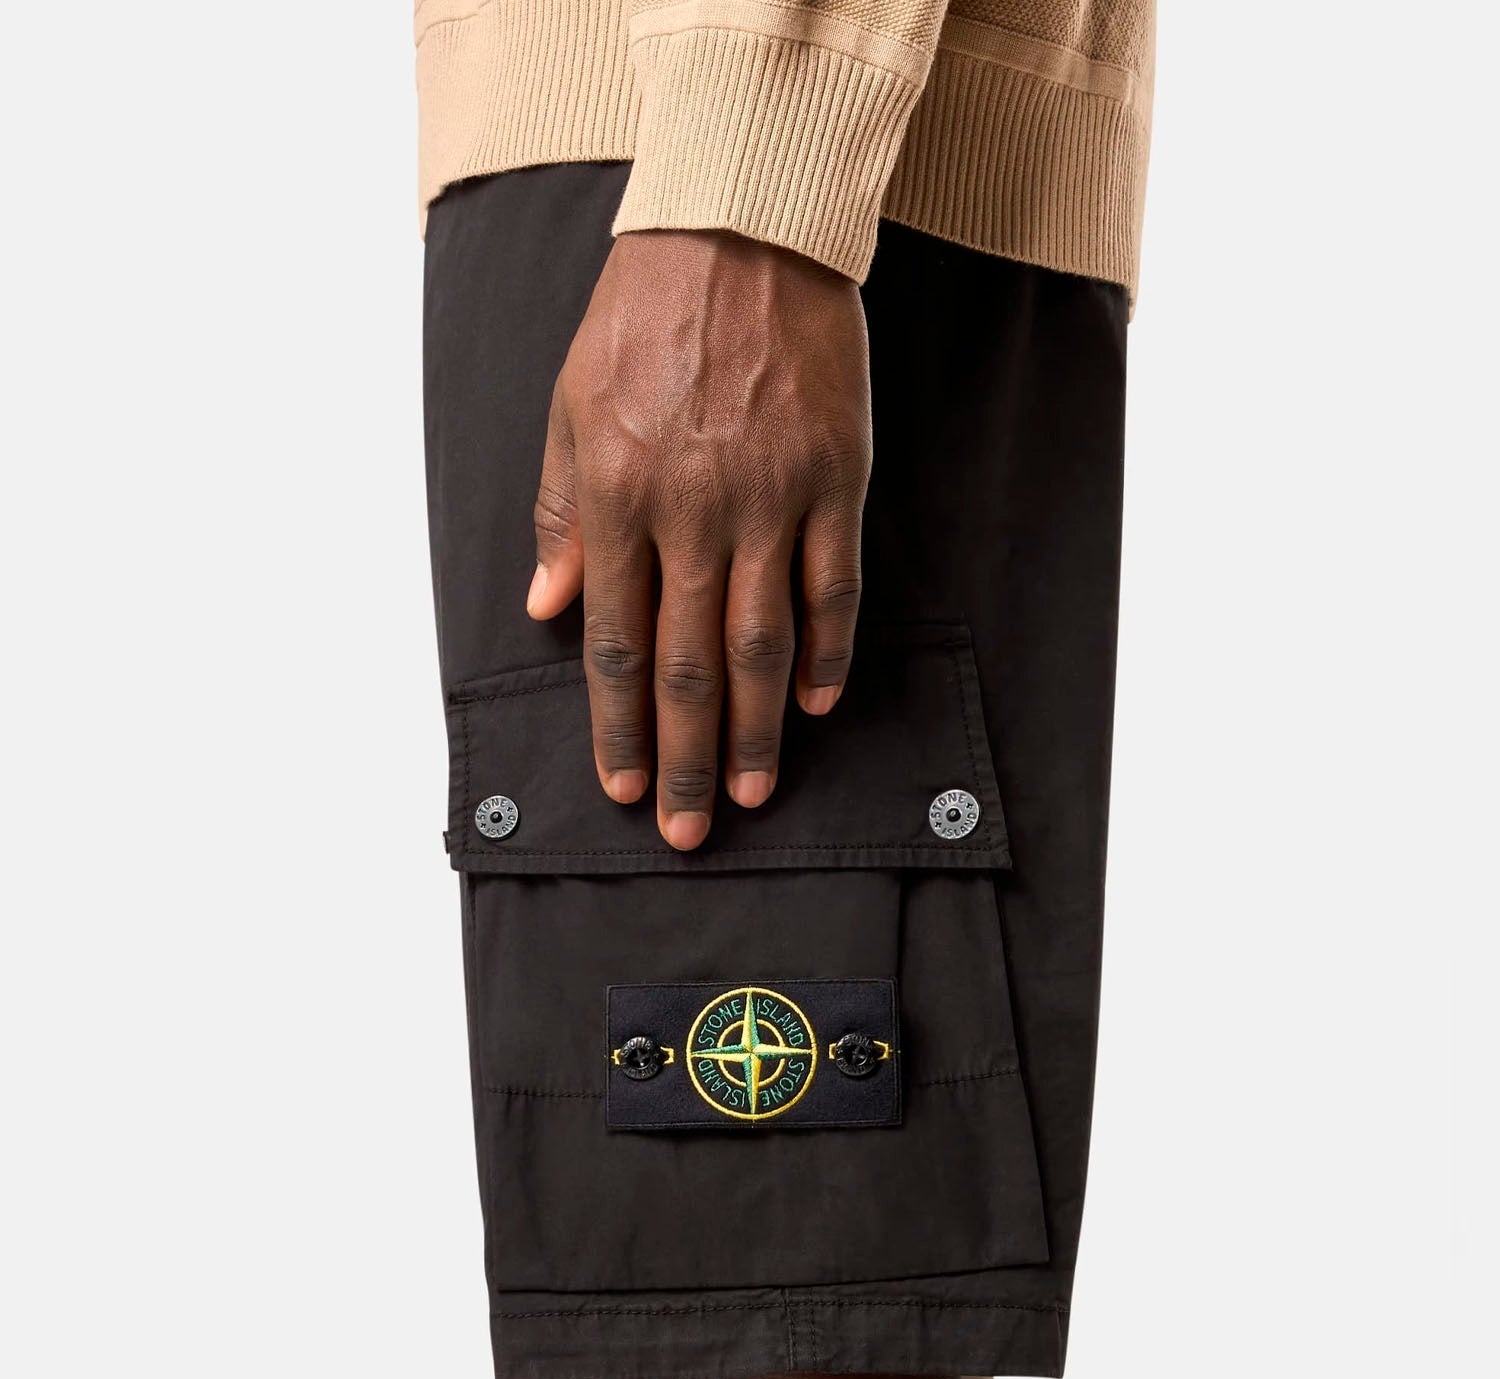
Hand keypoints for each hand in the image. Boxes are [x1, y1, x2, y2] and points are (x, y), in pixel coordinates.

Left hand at [526, 229, 871, 850]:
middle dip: (685, 758)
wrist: (741, 231)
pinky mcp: (835, 477)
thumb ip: (560, 513)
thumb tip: (548, 606)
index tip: (622, 787)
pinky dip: (826, 650)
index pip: (612, 641)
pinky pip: (834, 585)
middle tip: (689, 830)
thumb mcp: (569, 406)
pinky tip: (816, 704)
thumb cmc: (643, 318)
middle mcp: (692, 509)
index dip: (615, 726)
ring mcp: (771, 497)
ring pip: (761, 641)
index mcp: (617, 495)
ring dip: (755, 728)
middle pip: (685, 663)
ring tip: (754, 791)